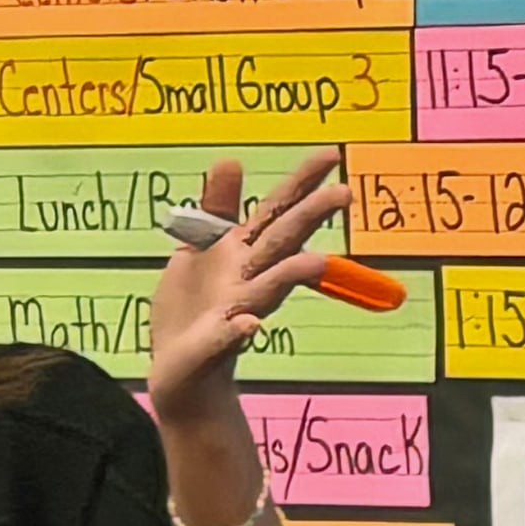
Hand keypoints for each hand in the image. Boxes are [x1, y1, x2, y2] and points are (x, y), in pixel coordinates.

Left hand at [148, 153, 343, 425]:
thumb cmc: (192, 307)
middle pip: (283, 243)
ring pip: (268, 289)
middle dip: (311, 218)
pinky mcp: (215, 345)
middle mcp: (249, 279)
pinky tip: (249, 324)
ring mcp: (236, 312)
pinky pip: (229, 337)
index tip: (331, 155)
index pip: (278, 212)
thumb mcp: (199, 248)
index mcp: (243, 252)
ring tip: (316, 262)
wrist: (180, 370)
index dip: (302, 182)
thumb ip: (217, 207)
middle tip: (344, 194)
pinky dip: (238, 331)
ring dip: (292, 275)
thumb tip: (232, 160)